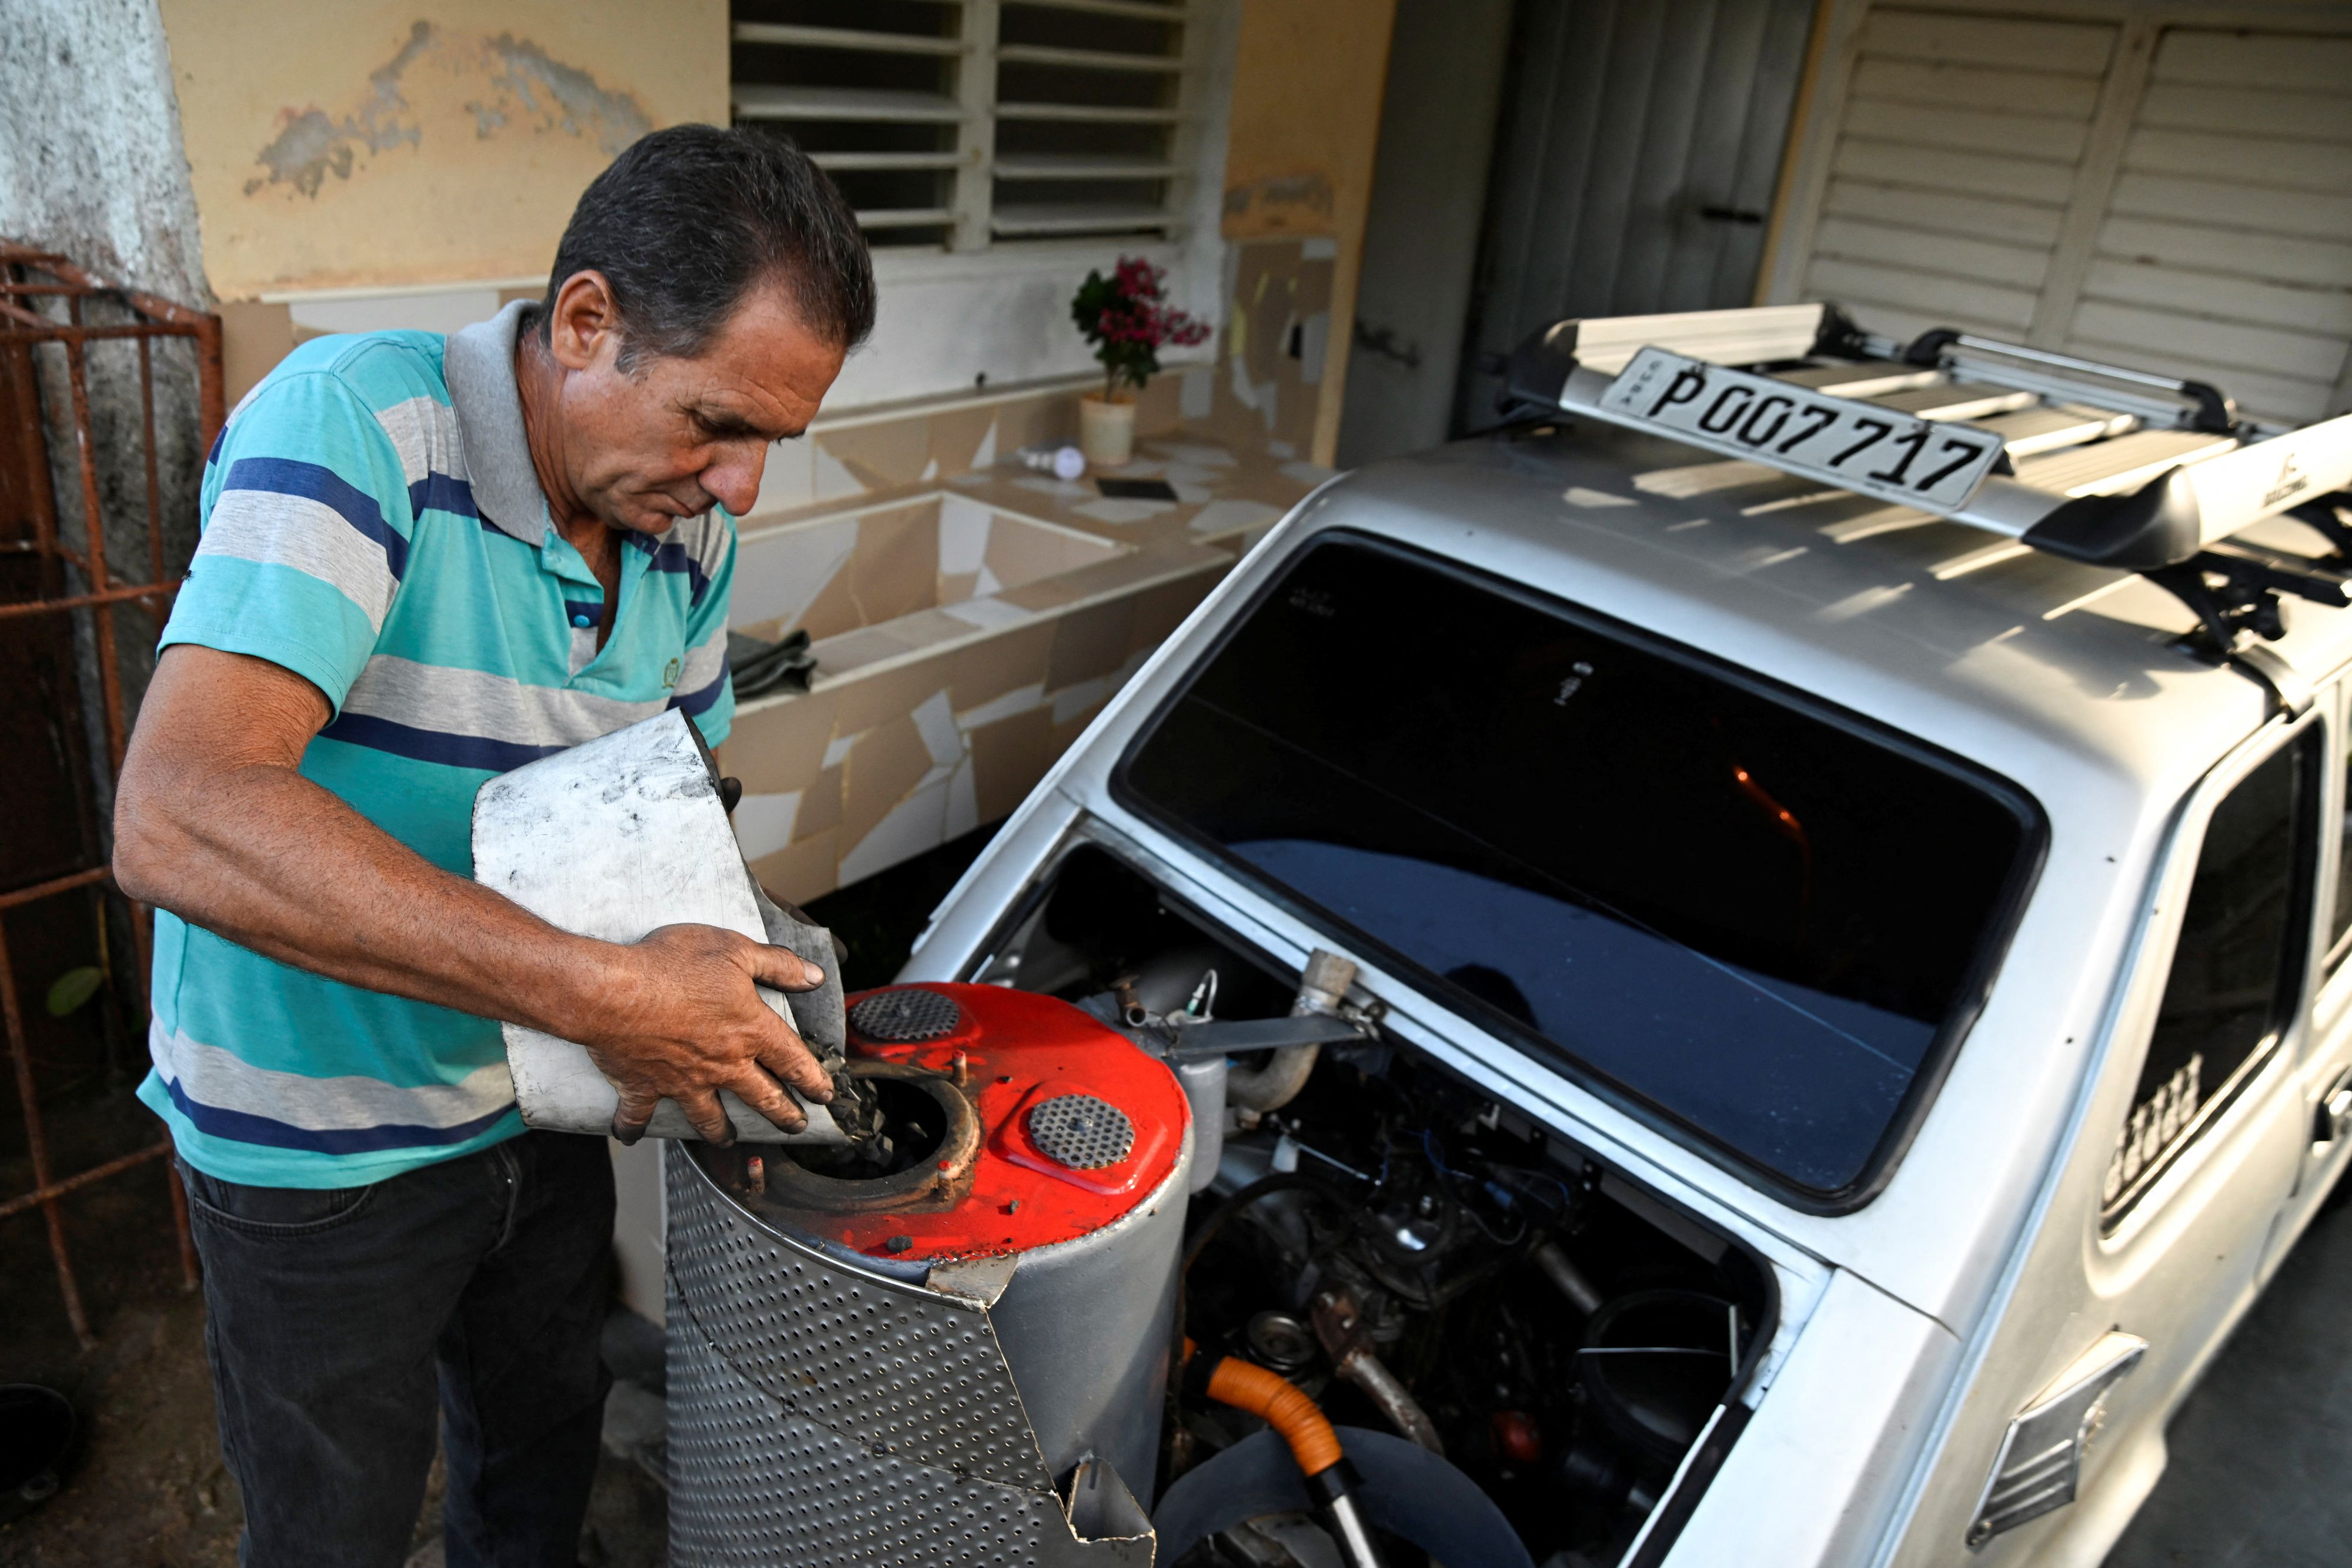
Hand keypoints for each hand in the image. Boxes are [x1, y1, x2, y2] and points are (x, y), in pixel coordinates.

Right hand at [575, 923, 831, 1144]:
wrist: (612, 991)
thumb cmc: (672, 965)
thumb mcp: (734, 950)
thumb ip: (777, 965)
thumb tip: (814, 977)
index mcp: (748, 1030)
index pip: (792, 1060)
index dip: (813, 1079)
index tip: (825, 1094)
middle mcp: (721, 1064)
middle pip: (762, 1096)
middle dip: (783, 1114)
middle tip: (796, 1127)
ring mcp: (682, 1081)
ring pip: (708, 1116)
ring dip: (720, 1131)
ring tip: (728, 1139)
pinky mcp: (643, 1086)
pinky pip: (639, 1115)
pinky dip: (633, 1128)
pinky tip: (630, 1137)